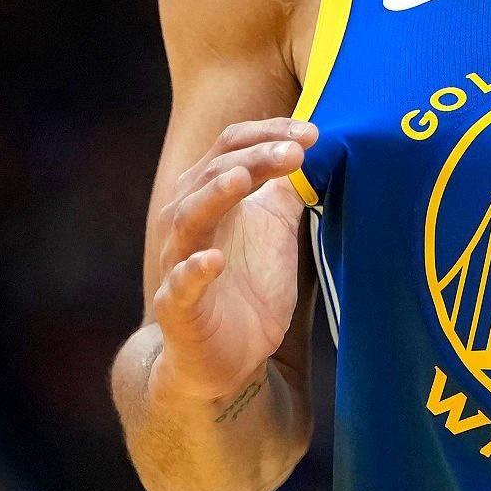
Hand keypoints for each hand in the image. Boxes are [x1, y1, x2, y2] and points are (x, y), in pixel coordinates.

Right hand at [149, 118, 317, 402]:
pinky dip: (193, 271)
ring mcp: (179, 263)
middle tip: (295, 151)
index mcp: (210, 196)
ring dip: (214, 196)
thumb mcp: (276, 229)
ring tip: (243, 179)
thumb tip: (309, 146)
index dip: (268, 134)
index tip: (311, 133)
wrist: (227, 357)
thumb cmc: (249, 285)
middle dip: (255, 157)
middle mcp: (188, 222)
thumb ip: (286, 189)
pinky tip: (214, 260)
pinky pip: (180, 285)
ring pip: (187, 219)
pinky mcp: (179, 307)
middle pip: (214, 174)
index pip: (231, 147)